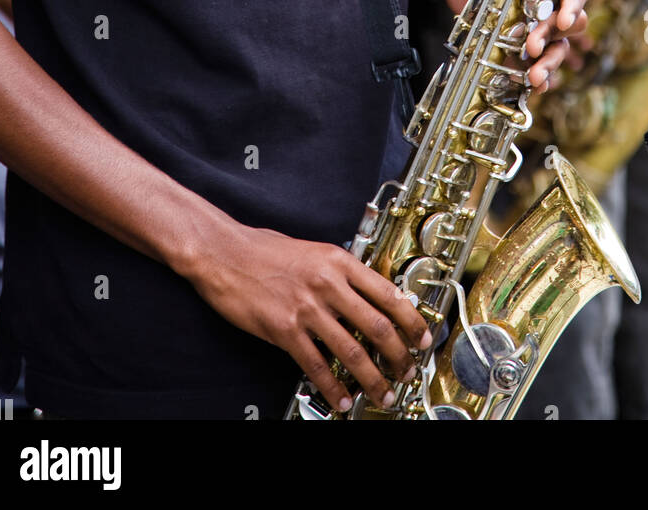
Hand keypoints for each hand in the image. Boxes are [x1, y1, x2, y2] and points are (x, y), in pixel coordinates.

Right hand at [186, 219, 431, 414]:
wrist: (225, 252)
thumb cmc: (265, 250)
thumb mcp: (314, 251)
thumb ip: (341, 273)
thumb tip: (370, 297)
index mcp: (339, 261)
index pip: (389, 293)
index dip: (412, 321)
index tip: (422, 338)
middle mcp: (328, 284)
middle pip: (378, 326)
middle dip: (399, 356)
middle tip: (407, 371)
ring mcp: (307, 308)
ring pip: (352, 351)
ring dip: (373, 378)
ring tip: (383, 392)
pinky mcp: (285, 329)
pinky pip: (316, 366)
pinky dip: (333, 387)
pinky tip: (342, 399)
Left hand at [444, 0, 588, 93]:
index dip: (573, 6)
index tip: (564, 21)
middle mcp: (549, 3)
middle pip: (568, 25)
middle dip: (552, 37)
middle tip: (531, 46)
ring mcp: (537, 27)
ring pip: (556, 49)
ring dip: (549, 64)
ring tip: (534, 78)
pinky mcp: (521, 46)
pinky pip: (536, 65)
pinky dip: (536, 77)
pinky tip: (530, 87)